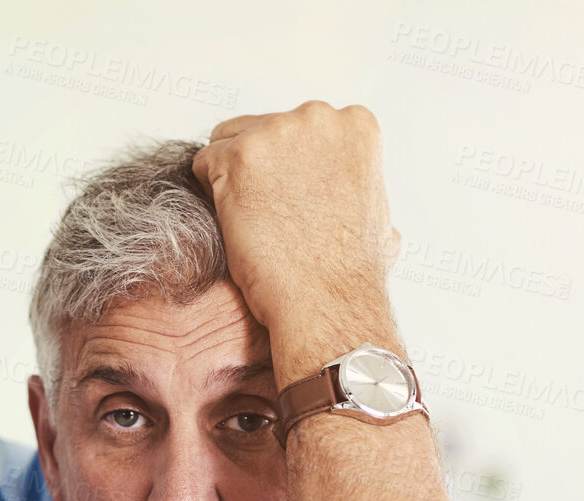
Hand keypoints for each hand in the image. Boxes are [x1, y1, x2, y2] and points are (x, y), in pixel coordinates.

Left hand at [190, 102, 402, 376]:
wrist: (327, 299)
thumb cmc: (351, 270)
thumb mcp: (379, 212)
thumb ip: (360, 186)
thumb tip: (354, 196)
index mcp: (355, 125)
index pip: (298, 126)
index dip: (286, 165)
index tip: (287, 197)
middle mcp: (317, 118)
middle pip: (260, 127)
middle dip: (257, 169)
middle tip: (262, 213)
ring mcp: (276, 133)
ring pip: (227, 142)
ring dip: (229, 178)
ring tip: (247, 221)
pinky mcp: (238, 157)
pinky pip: (204, 163)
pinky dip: (209, 193)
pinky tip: (230, 223)